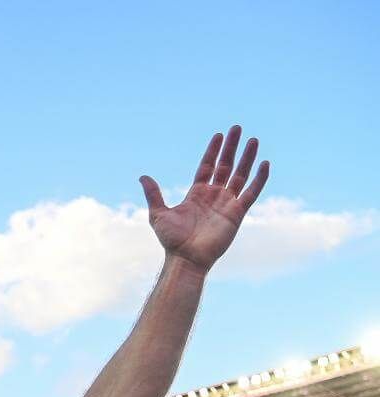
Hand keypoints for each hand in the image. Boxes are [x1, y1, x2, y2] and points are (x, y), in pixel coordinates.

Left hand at [140, 125, 269, 274]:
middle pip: (225, 166)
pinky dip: (259, 179)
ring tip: (253, 139)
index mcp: (196, 194)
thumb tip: (143, 176)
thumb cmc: (172, 240)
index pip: (207, 166)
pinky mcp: (237, 213)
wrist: (186, 257)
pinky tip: (264, 163)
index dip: (213, 151)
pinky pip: (251, 193)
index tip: (219, 135)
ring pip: (240, 175)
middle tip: (237, 128)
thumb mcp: (158, 213)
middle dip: (231, 148)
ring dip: (247, 157)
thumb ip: (153, 194)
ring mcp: (227, 203)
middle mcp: (213, 196)